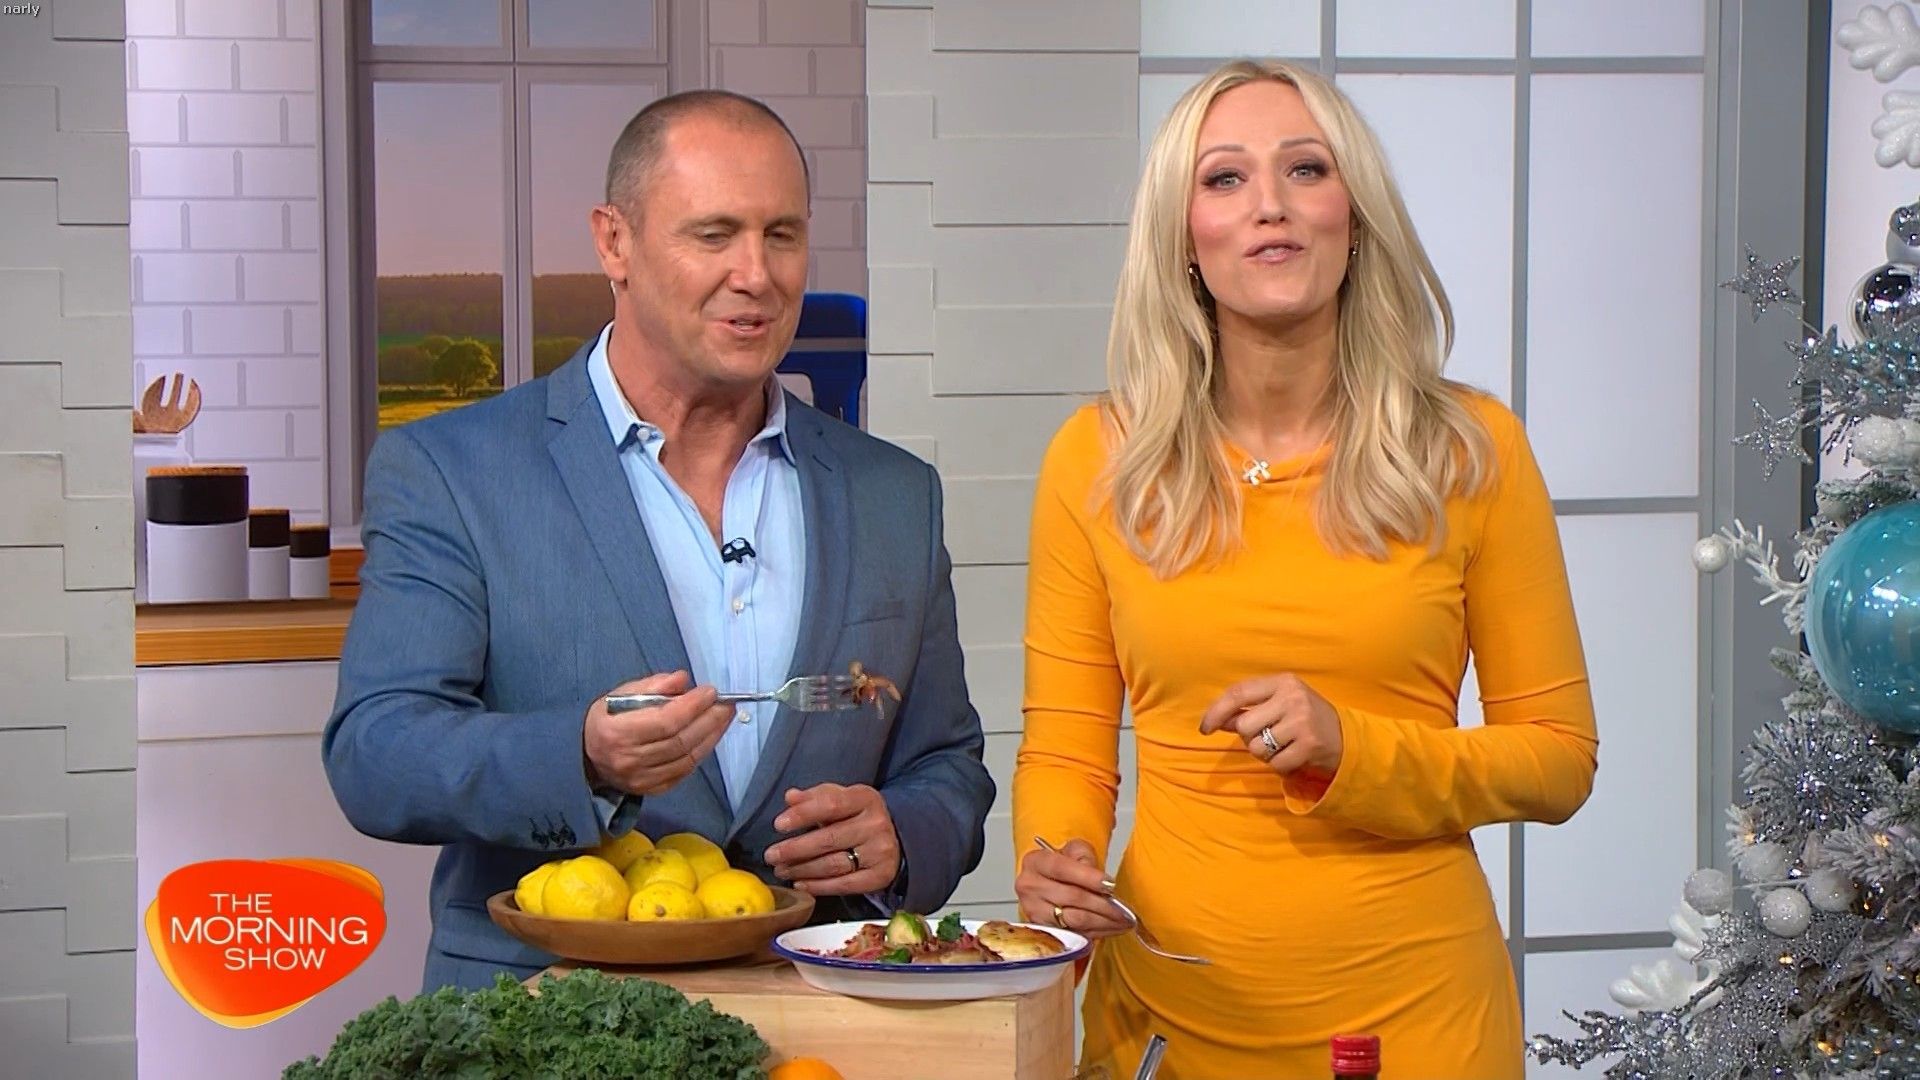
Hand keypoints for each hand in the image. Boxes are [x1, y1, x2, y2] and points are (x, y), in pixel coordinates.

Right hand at [582, 671, 733, 795]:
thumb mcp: (620, 695)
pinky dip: (700, 754)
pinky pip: (683, 772)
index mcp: (618, 732)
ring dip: (711, 737)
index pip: (665, 721)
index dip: (692, 706)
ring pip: (686, 759)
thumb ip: (652, 686)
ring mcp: (641, 779)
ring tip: (724, 718)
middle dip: (708, 720)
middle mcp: (629, 760)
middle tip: (726, 704)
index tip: (710, 691)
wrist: (587, 757)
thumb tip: (683, 680)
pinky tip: (710, 737)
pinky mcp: (651, 790)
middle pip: (680, 741)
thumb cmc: (607, 719)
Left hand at [764, 784, 900, 895]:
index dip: (803, 815)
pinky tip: (800, 884)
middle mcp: (876, 824)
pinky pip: (844, 884)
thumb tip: (790, 797)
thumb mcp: (840, 798)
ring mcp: (881, 852)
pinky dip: (818, 886)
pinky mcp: (880, 876)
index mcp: (865, 799)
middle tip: (771, 856)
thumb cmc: (856, 816)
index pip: (831, 805)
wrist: (894, 838)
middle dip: (795, 849)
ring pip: (833, 864)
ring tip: (781, 870)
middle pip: (829, 839)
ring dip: (802, 870)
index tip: (779, 825)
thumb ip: (815, 797)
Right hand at [1015, 839, 1130, 938]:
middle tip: (1124, 908)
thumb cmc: (1064, 865)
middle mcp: (1030, 887)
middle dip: (1102, 904)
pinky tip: (1112, 928)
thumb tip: (1100, 880)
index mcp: (1035, 862)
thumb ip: (1085, 857)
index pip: (1061, 869)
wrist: (1049, 881)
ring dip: (1103, 922)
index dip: (1088, 877)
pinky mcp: (1044, 930)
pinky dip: (1097, 932)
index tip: (1110, 884)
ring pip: (1074, 919)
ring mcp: (1034, 911)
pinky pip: (1075, 933)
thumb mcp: (1075, 850)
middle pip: (1071, 897)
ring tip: (1124, 921)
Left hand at [1198, 673, 1343, 775]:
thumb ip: (1250, 708)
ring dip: (1265, 754)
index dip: (1216, 712)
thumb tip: (1218, 720)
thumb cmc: (1306, 719)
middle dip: (1249, 737)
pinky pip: (1274, 764)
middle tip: (1268, 737)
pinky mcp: (1309, 746)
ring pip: (1256, 747)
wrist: (1348, 740)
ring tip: (1284, 746)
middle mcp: (1292, 698)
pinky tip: (1294, 757)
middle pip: (1244, 725)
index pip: (1238, 693)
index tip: (1205, 728)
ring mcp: (1302, 722)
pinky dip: (1280, 766)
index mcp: (1283, 682)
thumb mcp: (1281, 704)